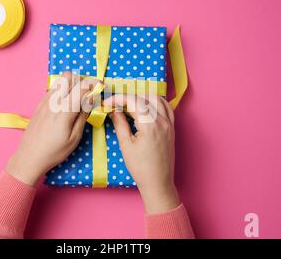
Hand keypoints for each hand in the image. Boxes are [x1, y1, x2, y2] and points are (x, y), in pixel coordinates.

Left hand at [6, 72, 96, 185]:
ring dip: (72, 84)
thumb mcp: (74, 138)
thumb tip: (90, 100)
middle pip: (69, 77)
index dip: (95, 84)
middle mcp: (53, 101)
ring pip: (60, 80)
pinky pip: (53, 88)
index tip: (102, 87)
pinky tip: (65, 104)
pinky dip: (63, 90)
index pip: (82, 87)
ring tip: (77, 98)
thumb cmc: (54, 151)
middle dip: (82, 81)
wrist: (29, 157)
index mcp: (64, 110)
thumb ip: (83, 116)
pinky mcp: (39, 104)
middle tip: (88, 93)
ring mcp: (44, 101)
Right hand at [104, 94, 179, 213]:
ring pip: (157, 99)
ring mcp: (169, 124)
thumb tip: (113, 110)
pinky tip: (146, 107)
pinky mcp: (172, 128)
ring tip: (130, 105)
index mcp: (150, 125)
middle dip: (128, 98)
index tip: (108, 102)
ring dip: (142, 97)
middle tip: (115, 105)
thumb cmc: (140, 168)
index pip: (133, 101)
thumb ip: (120, 124)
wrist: (158, 182)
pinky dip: (156, 102)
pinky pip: (167, 107)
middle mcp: (162, 121)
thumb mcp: (125, 146)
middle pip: (144, 98)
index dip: (118, 99)